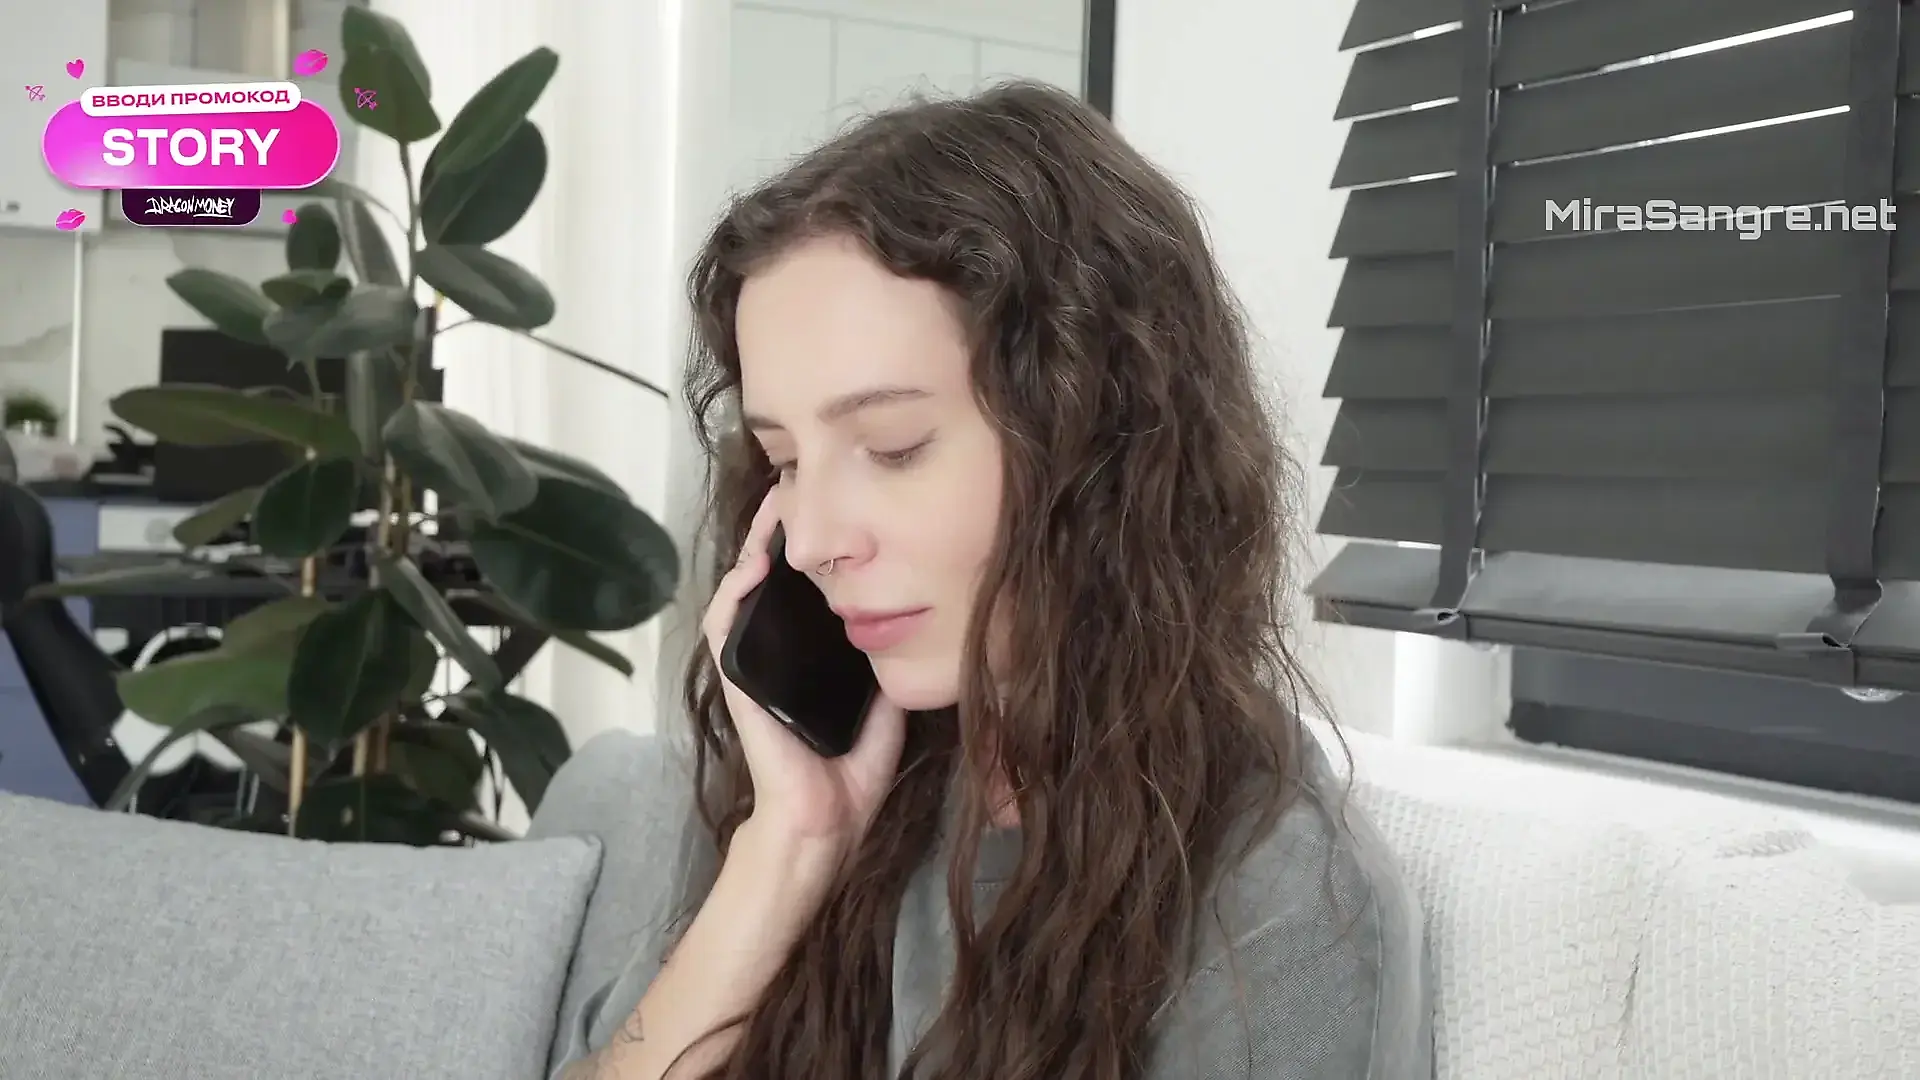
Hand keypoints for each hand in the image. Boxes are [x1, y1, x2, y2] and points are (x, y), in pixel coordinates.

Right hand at [702, 494, 907, 858]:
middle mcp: (774, 651)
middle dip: (780, 530)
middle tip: (798, 484)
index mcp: (805, 652)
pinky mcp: (737, 683)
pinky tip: (753, 565)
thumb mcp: (882, 699)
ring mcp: (751, 664)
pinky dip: (733, 594)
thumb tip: (916, 617)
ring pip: (742, 590)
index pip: (804, 585)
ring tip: (774, 507)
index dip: (811, 543)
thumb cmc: (849, 770)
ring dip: (754, 547)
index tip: (830, 502)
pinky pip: (724, 628)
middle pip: (769, 576)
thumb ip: (887, 661)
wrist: (824, 822)